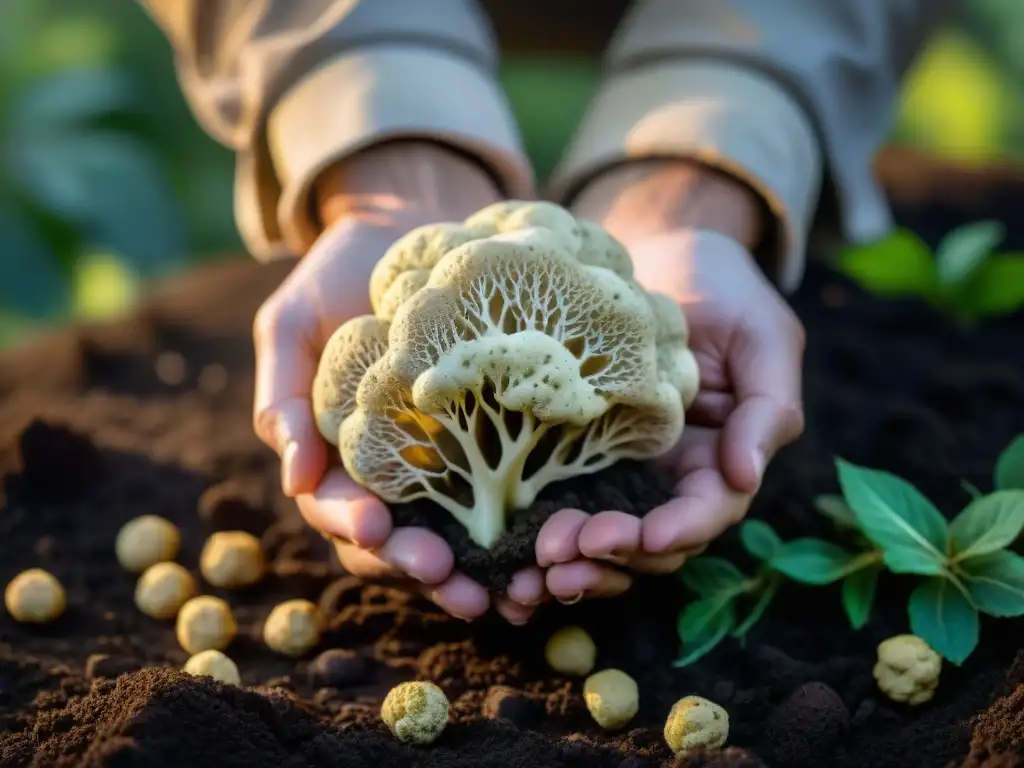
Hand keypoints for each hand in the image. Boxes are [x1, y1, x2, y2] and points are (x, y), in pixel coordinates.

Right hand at [252, 142, 544, 622]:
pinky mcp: (495, 442)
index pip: (336, 508)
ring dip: (477, 569)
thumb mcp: (293, 321)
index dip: (353, 527)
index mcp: (334, 453)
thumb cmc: (340, 274)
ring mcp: (442, 461)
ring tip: (511, 591)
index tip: (377, 529)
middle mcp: (388, 470)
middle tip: (456, 583)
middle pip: (398, 539)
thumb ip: (281, 390)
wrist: (411, 227)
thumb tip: (292, 476)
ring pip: (453, 532)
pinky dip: (521, 529)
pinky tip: (547, 548)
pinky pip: (505, 494)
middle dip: (420, 567)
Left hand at [536, 160, 805, 601]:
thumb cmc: (722, 287)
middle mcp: (669, 477)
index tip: (645, 536)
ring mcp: (619, 469)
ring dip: (575, 562)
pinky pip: (560, 505)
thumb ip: (768, 407)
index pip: (706, 512)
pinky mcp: (571, 454)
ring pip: (604, 540)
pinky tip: (511, 545)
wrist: (659, 251)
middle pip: (650, 545)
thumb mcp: (762, 336)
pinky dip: (542, 534)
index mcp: (719, 457)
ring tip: (537, 563)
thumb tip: (745, 478)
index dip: (679, 531)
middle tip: (564, 555)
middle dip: (613, 559)